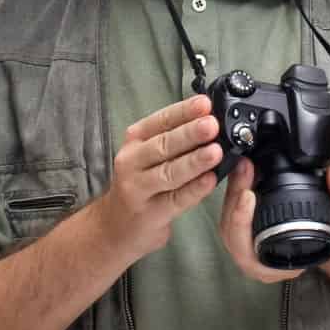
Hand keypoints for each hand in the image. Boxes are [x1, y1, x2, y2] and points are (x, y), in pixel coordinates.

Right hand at [95, 94, 221, 262]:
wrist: (114, 226)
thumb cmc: (139, 183)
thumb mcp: (147, 154)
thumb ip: (173, 139)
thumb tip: (210, 121)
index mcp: (135, 140)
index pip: (161, 120)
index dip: (184, 112)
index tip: (205, 104)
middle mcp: (132, 161)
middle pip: (163, 145)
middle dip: (190, 134)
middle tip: (212, 125)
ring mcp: (138, 188)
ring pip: (169, 172)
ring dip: (194, 161)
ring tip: (215, 152)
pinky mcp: (150, 213)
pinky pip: (176, 199)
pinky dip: (194, 189)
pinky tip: (210, 181)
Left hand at [219, 159, 329, 282]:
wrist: (327, 227)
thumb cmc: (327, 226)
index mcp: (274, 266)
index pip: (245, 249)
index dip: (241, 222)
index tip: (248, 194)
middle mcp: (255, 258)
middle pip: (230, 230)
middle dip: (234, 197)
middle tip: (244, 168)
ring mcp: (245, 243)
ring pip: (226, 219)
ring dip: (231, 191)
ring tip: (242, 165)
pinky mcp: (241, 225)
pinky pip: (229, 211)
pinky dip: (233, 190)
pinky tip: (240, 169)